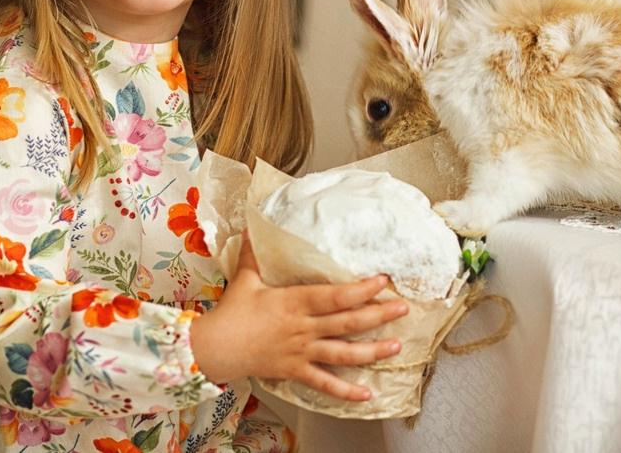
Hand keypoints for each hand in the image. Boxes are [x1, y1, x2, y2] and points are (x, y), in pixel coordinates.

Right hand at [189, 232, 409, 401]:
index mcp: (294, 302)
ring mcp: (302, 351)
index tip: (383, 281)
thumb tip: (253, 226)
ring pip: (343, 353)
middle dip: (379, 315)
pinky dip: (346, 391)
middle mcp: (304, 327)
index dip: (361, 289)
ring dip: (372, 351)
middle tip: (404, 309)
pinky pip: (324, 383)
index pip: (335, 295)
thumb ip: (254, 253)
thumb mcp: (245, 278)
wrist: (216, 348)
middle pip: (348, 322)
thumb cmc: (232, 312)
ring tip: (396, 346)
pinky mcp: (296, 371)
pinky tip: (366, 394)